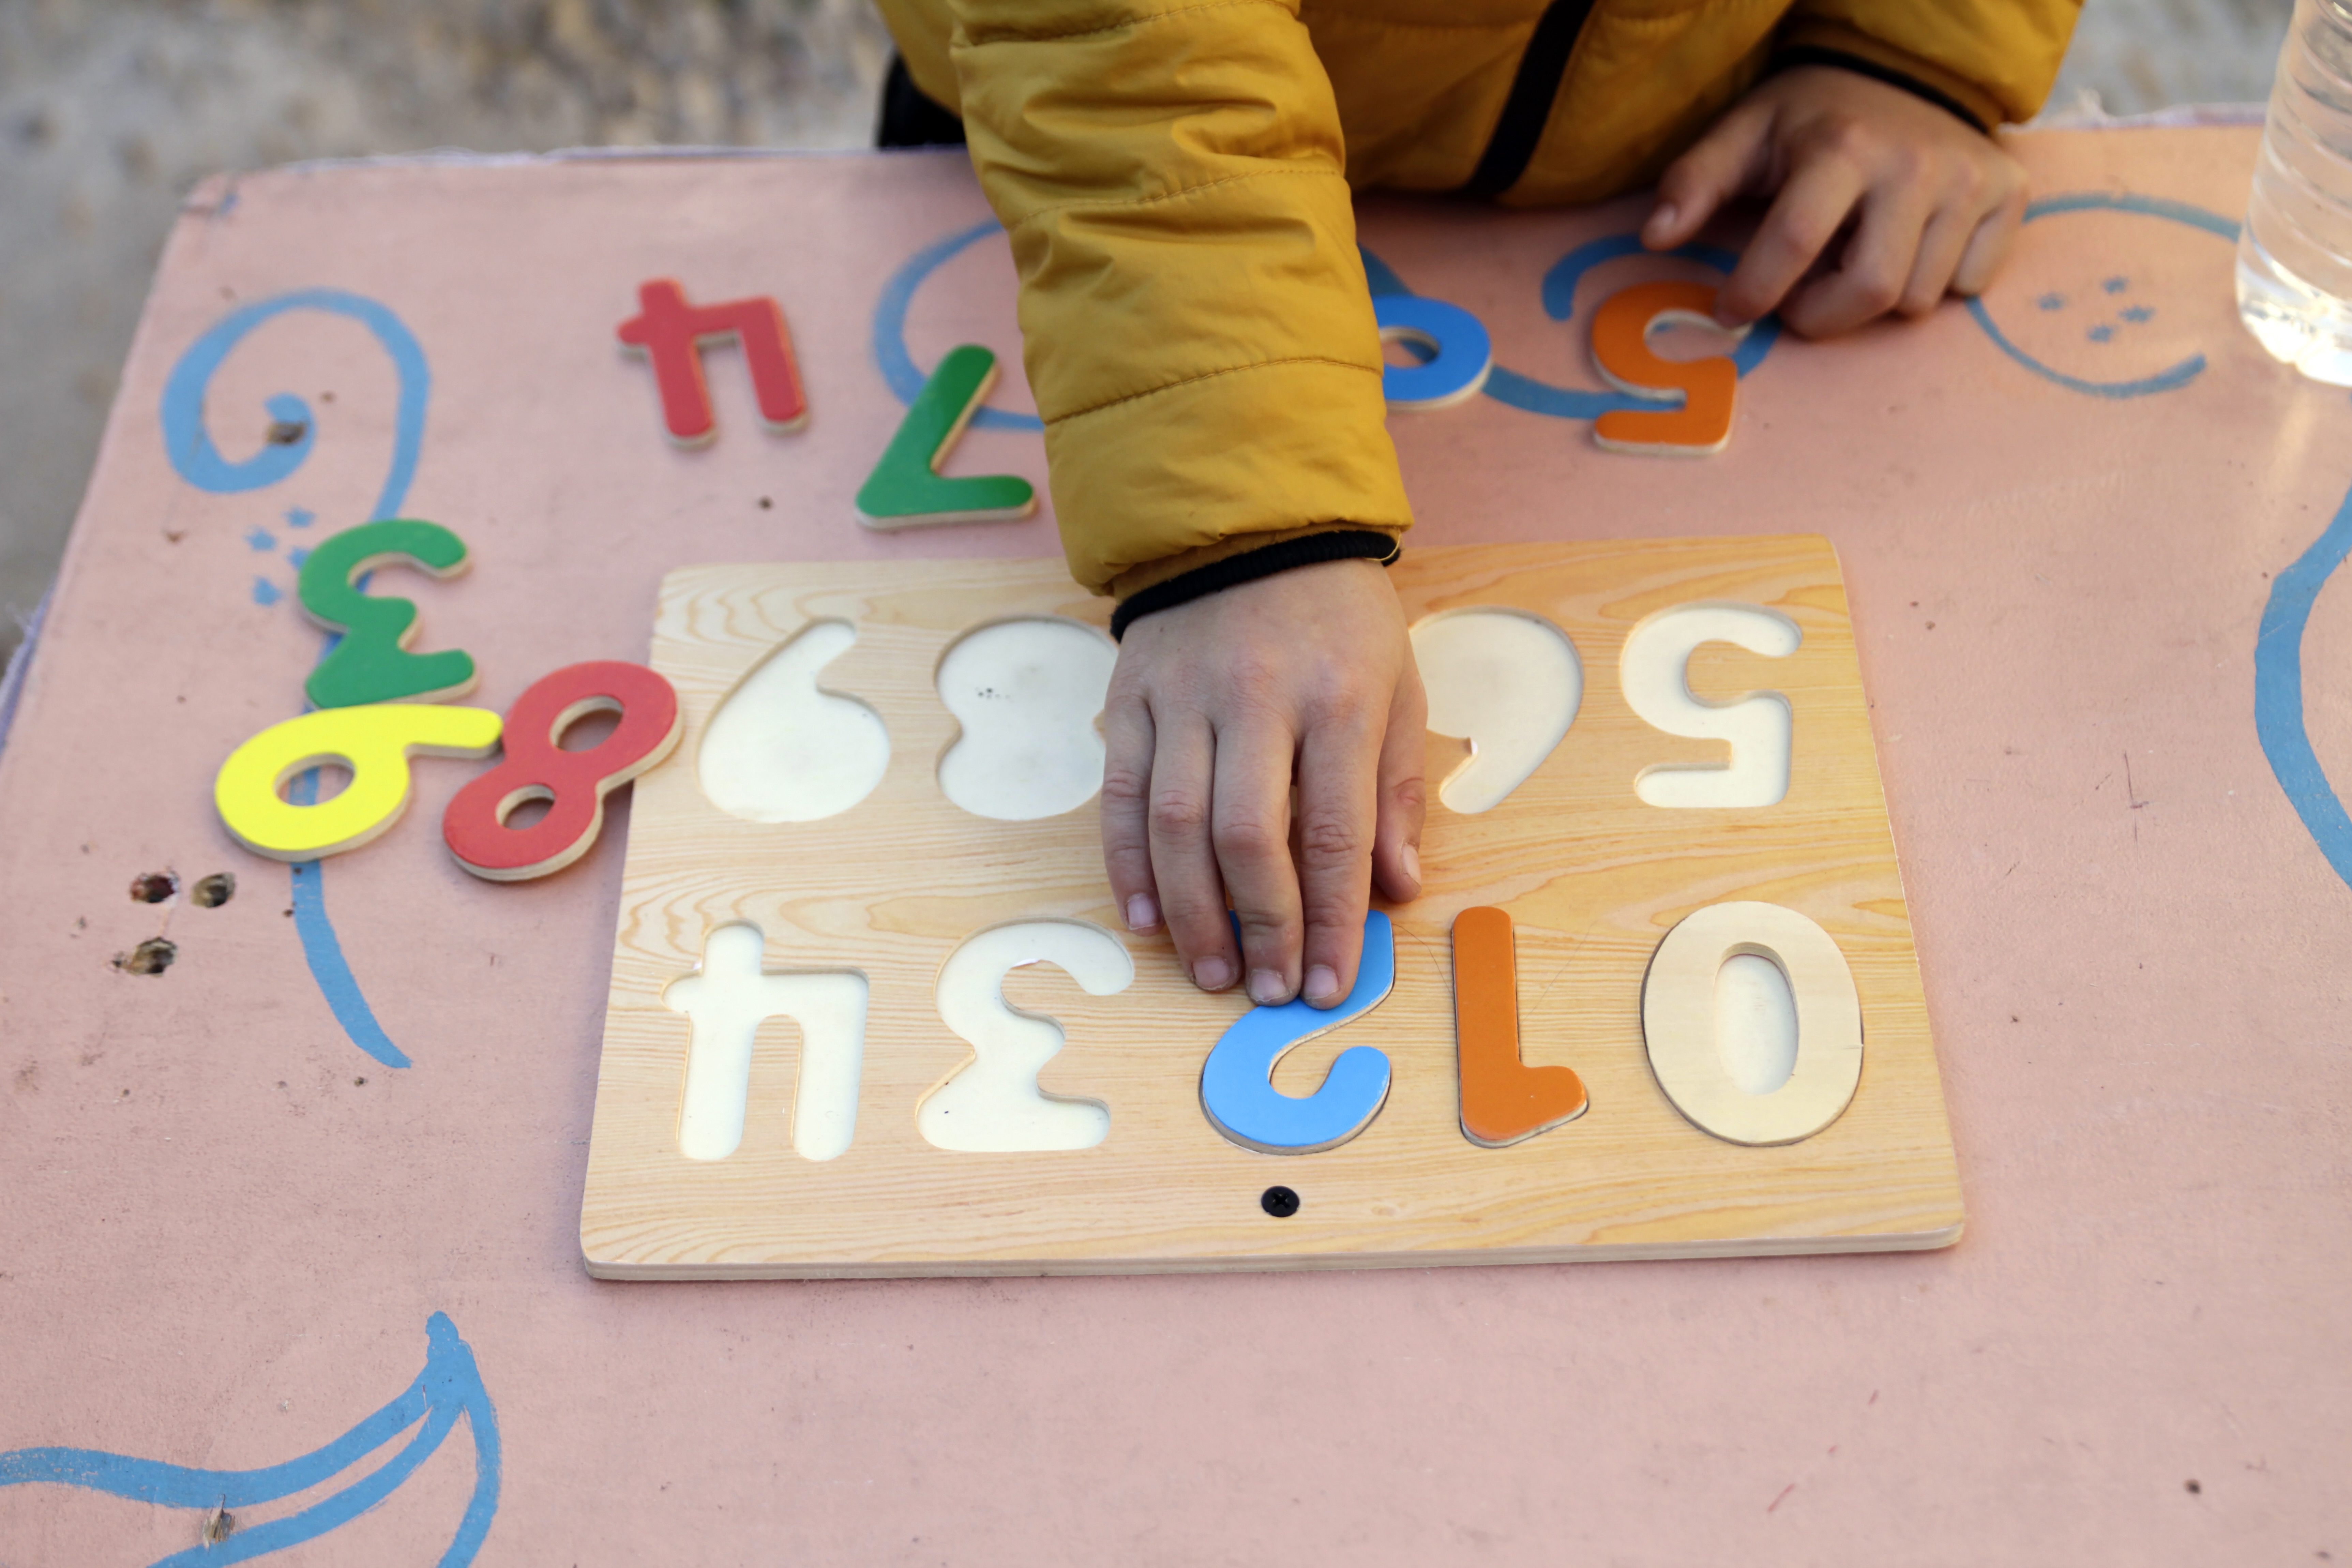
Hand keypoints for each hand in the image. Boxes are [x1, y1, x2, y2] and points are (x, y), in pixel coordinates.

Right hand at [1101, 558, 1426, 1008]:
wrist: (1251, 521)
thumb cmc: (1338, 617)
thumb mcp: (1398, 686)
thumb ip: (1397, 790)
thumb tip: (1395, 890)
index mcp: (1337, 699)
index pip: (1333, 833)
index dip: (1331, 920)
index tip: (1330, 983)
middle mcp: (1255, 698)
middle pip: (1248, 837)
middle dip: (1262, 927)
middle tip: (1270, 990)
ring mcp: (1183, 697)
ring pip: (1175, 823)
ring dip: (1192, 912)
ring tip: (1213, 971)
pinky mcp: (1129, 696)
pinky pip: (1120, 794)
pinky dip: (1128, 865)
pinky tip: (1148, 918)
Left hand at [1642, 65, 2027, 337]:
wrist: (1905, 73)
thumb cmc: (1813, 118)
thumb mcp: (1746, 133)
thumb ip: (1695, 182)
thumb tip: (1656, 236)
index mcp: (1841, 147)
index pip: (1796, 241)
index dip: (1756, 292)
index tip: (1731, 310)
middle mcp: (1913, 165)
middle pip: (1871, 290)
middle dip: (1824, 315)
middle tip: (1798, 302)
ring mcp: (1969, 181)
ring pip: (1919, 298)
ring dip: (1874, 300)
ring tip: (1852, 259)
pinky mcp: (2009, 195)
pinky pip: (1968, 285)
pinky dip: (1934, 283)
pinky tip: (1909, 246)